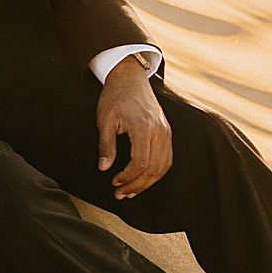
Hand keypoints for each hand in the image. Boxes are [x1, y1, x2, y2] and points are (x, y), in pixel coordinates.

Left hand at [97, 55, 172, 197]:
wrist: (130, 78)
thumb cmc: (115, 96)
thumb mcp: (105, 120)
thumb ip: (106, 145)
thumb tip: (104, 168)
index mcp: (143, 128)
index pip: (140, 163)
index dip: (128, 178)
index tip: (114, 183)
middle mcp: (159, 131)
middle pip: (153, 168)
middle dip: (136, 185)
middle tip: (120, 194)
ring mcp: (166, 132)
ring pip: (162, 166)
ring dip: (147, 182)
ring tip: (131, 191)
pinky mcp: (167, 132)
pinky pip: (167, 159)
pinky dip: (156, 172)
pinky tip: (143, 179)